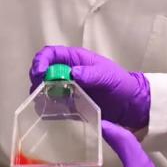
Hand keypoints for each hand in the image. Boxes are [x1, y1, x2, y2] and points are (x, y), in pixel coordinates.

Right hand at [30, 45, 150, 130]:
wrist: (130, 104)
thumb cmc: (120, 83)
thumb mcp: (107, 76)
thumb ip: (91, 74)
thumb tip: (72, 73)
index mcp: (76, 59)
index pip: (51, 54)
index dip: (41, 61)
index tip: (39, 73)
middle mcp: (68, 72)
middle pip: (43, 70)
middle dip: (37, 78)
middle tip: (38, 90)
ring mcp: (67, 89)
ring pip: (45, 87)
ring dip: (39, 93)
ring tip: (41, 102)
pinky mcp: (69, 104)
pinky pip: (53, 104)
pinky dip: (46, 107)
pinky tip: (47, 112)